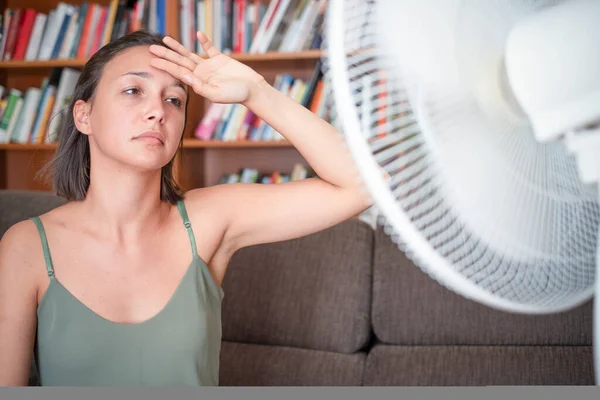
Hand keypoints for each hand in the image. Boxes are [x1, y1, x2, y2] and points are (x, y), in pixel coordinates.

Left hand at [148, 31, 265, 104]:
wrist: (253, 90)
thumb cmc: (236, 95)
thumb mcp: (216, 94)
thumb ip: (200, 86)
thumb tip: (185, 76)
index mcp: (199, 83)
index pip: (179, 72)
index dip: (165, 66)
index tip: (153, 62)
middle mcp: (201, 74)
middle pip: (180, 62)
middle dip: (166, 55)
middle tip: (151, 49)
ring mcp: (210, 66)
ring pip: (190, 54)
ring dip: (178, 47)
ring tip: (165, 39)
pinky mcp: (221, 59)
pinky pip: (210, 48)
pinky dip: (204, 41)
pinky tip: (198, 34)